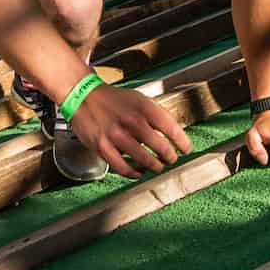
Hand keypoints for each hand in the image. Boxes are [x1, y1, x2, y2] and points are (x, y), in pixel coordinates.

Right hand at [68, 83, 192, 178]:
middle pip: (162, 148)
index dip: (183, 142)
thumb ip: (156, 114)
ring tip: (157, 166)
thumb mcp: (139, 98)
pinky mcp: (103, 148)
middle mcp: (132, 122)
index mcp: (144, 107)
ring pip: (145, 161)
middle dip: (170, 157)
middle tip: (171, 159)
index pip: (172, 128)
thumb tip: (175, 133)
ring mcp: (117, 136)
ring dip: (155, 166)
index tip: (186, 149)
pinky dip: (134, 173)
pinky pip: (124, 168)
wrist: (83, 96)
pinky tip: (138, 171)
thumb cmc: (113, 99)